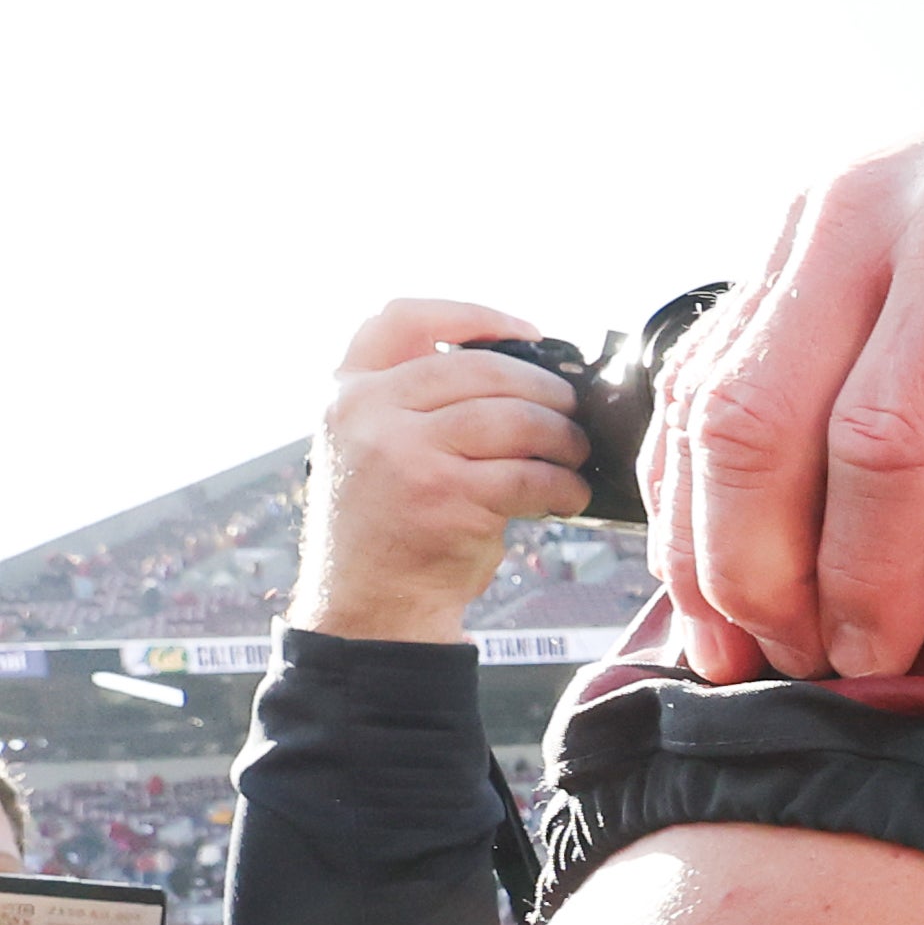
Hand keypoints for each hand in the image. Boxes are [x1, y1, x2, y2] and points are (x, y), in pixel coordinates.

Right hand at [291, 301, 595, 645]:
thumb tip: (527, 371)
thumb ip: (419, 403)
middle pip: (480, 368)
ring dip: (562, 436)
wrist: (368, 609)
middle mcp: (366, 413)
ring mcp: (404, 453)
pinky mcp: (444, 496)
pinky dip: (563, 484)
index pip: (401, 319)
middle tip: (572, 411)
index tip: (529, 333)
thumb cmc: (391, 526)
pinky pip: (529, 473)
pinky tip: (570, 495)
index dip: (473, 316)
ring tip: (575, 454)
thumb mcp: (376, 446)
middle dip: (543, 388)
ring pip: (514, 418)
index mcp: (348, 393)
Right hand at [646, 80, 923, 683]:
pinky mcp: (776, 246)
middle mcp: (863, 218)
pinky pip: (697, 378)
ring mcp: (804, 225)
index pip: (888, 437)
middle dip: (758, 569)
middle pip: (757, 422)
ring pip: (704, 403)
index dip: (871, 567)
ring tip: (737, 651)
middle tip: (799, 671)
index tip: (885, 659)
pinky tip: (712, 572)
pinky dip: (688, 484)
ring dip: (702, 540)